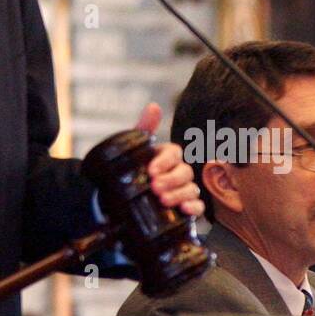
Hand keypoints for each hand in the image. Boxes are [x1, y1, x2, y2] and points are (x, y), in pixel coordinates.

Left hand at [136, 102, 203, 217]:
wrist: (116, 202)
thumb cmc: (128, 172)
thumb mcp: (131, 151)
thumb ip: (144, 129)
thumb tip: (154, 106)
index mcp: (165, 156)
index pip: (173, 153)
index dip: (165, 161)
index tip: (151, 170)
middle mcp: (177, 172)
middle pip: (185, 172)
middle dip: (171, 179)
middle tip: (155, 187)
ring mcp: (182, 190)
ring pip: (191, 189)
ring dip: (179, 194)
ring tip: (162, 200)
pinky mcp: (185, 208)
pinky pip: (198, 207)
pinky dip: (194, 208)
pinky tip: (184, 209)